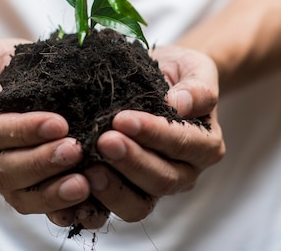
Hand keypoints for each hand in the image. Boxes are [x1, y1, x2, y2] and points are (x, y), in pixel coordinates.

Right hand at [0, 39, 96, 225]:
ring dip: (52, 192)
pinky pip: (39, 208)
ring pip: (21, 196)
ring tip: (83, 183)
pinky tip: (86, 202)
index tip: (58, 123)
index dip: (22, 131)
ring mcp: (0, 180)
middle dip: (41, 162)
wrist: (11, 79)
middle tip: (75, 149)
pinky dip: (61, 210)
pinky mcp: (24, 192)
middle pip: (5, 170)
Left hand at [73, 46, 224, 222]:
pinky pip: (114, 210)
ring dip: (113, 189)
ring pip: (140, 204)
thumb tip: (181, 104)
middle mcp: (184, 172)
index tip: (123, 119)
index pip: (182, 144)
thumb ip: (197, 88)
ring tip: (89, 168)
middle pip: (162, 179)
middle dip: (131, 161)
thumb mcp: (194, 69)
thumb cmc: (177, 74)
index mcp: (205, 145)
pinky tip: (76, 189)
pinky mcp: (129, 195)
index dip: (153, 134)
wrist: (161, 80)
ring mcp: (156, 188)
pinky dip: (95, 205)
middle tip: (102, 141)